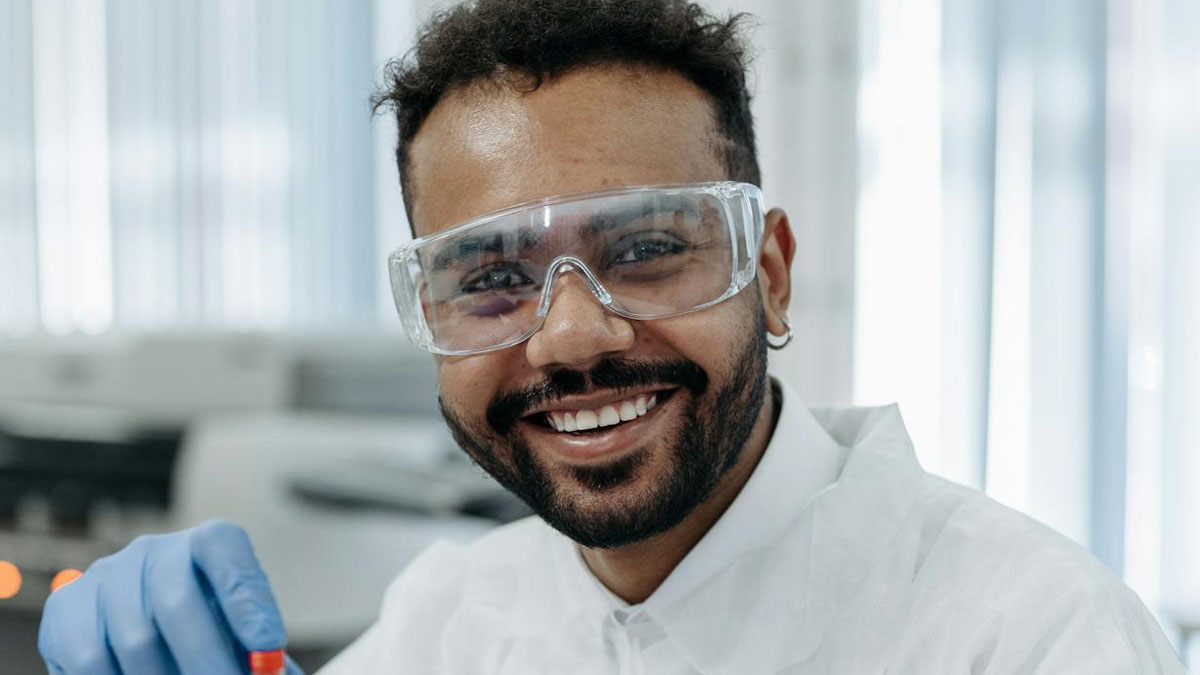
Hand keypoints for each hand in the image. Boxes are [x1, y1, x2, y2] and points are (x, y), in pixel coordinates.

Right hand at [38, 519, 303, 673]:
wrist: (155, 643)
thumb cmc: (210, 638)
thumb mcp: (238, 636)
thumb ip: (252, 650)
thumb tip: (267, 669)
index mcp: (208, 542)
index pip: (223, 547)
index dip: (246, 597)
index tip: (268, 648)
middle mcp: (155, 550)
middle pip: (176, 600)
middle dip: (206, 657)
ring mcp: (107, 575)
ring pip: (135, 638)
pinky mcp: (66, 607)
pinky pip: (90, 658)